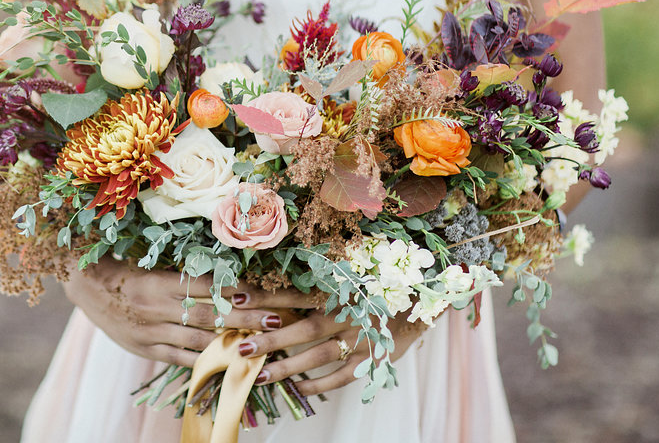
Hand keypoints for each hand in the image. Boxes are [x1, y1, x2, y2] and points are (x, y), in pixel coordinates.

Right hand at [62, 257, 288, 366]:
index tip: (269, 293)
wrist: (86, 286)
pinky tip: (227, 365)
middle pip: (212, 313)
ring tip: (261, 346)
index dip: (241, 290)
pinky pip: (180, 358)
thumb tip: (229, 274)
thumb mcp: (155, 266)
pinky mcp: (146, 349)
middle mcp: (159, 306)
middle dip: (248, 318)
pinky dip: (205, 363)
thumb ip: (187, 273)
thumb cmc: (127, 270)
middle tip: (278, 320)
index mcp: (163, 279)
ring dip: (233, 344)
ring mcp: (153, 331)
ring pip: (200, 339)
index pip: (210, 285)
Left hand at [229, 288, 424, 395]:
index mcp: (338, 287)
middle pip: (303, 329)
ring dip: (289, 368)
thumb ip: (318, 274)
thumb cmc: (376, 279)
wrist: (422, 294)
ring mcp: (360, 337)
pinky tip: (300, 389)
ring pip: (319, 356)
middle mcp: (347, 312)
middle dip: (271, 340)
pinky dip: (321, 384)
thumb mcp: (348, 269)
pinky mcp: (374, 358)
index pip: (295, 293)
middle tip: (241, 349)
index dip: (265, 296)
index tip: (235, 299)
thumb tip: (281, 270)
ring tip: (260, 376)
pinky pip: (343, 375)